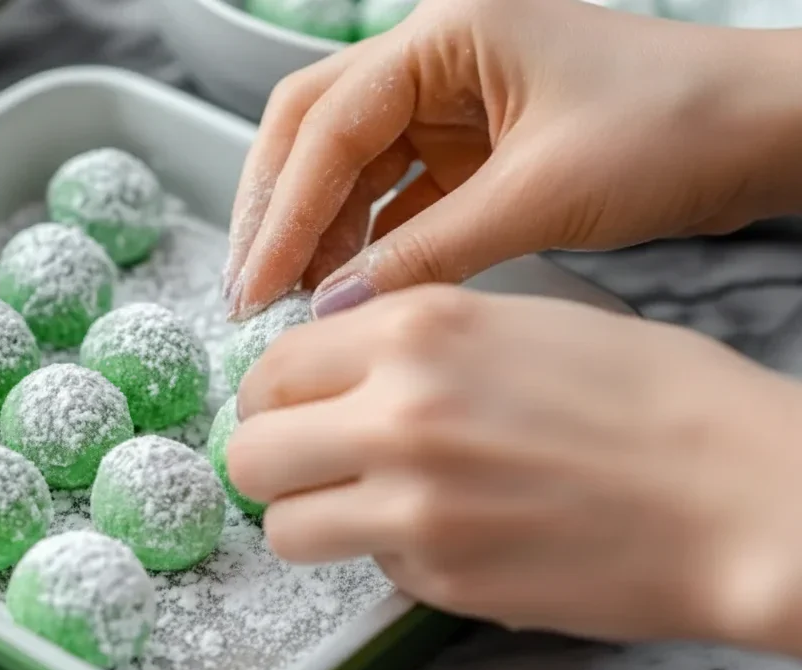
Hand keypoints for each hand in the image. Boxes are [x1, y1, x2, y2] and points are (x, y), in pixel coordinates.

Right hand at [223, 0, 801, 320]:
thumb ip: (427, 252)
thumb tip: (336, 305)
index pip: (328, 122)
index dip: (284, 209)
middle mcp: (437, 58)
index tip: (256, 282)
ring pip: (350, 165)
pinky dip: (369, 240)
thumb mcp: (540, 195)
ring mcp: (454, 101)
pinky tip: (349, 285)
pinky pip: (396, 193)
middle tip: (249, 286)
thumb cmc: (679, 128)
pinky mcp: (473, 146)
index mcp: (447, 34)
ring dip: (319, 231)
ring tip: (294, 300)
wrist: (765, 133)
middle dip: (278, 209)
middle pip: (316, 129)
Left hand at [229, 285, 801, 653]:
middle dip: (270, 460)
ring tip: (362, 507)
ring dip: (311, 518)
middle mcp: (397, 413)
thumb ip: (412, 340)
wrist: (741, 495)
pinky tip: (451, 534)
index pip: (272, 366)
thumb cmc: (656, 398)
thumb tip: (336, 365)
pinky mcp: (441, 579)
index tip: (287, 408)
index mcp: (416, 329)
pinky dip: (389, 556)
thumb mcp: (520, 321)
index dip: (272, 394)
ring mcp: (412, 505)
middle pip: (249, 452)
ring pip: (283, 526)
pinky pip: (368, 569)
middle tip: (305, 464)